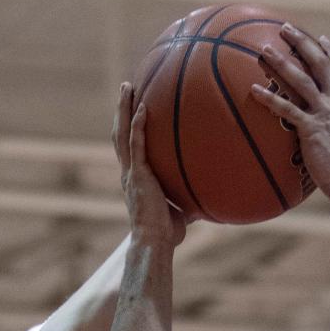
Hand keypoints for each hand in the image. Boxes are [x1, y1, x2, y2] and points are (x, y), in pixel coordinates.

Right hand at [113, 81, 186, 247]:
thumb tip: (209, 196)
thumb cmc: (167, 233)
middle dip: (121, 111)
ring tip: (126, 87)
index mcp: (136, 179)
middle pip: (120, 134)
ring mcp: (131, 173)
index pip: (129, 149)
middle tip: (125, 89)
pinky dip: (138, 125)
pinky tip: (143, 107)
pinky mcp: (137, 175)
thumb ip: (189, 198)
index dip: (129, 128)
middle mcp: (129, 173)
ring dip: (124, 109)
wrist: (155, 242)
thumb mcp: (181, 210)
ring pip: (122, 133)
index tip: (132, 110)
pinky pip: (136, 143)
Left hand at [251, 24, 329, 200]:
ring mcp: (324, 113)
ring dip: (282, 63)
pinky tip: (254, 90)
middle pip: (319, 63)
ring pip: (301, 80)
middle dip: (302, 42)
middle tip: (285, 28)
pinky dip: (270, 99)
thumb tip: (328, 110)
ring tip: (264, 51)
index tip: (320, 37)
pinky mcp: (311, 129)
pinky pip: (287, 109)